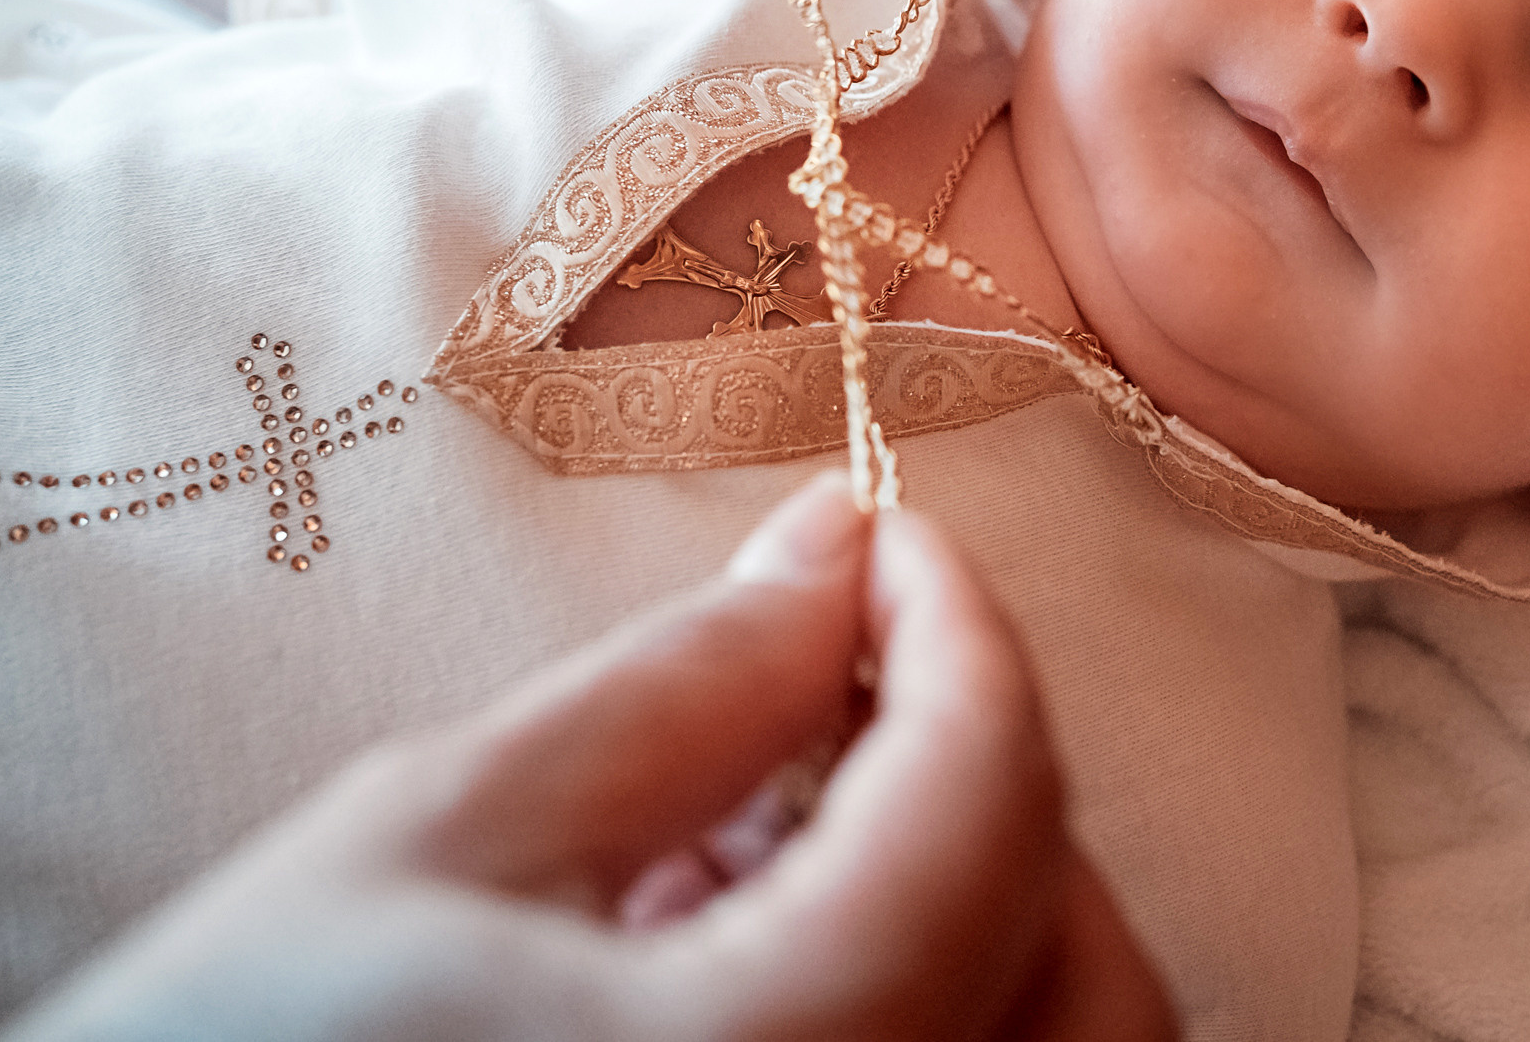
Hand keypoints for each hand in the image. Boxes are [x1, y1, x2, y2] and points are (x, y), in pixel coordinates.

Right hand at [0, 473, 1173, 1041]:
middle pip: (1081, 954)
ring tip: (778, 815)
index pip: (987, 798)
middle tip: (849, 674)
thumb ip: (692, 684)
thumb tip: (841, 545)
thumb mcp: (448, 831)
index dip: (958, 628)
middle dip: (989, 778)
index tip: (890, 538)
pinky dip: (932, 994)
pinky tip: (761, 932)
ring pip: (1057, 1040)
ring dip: (977, 893)